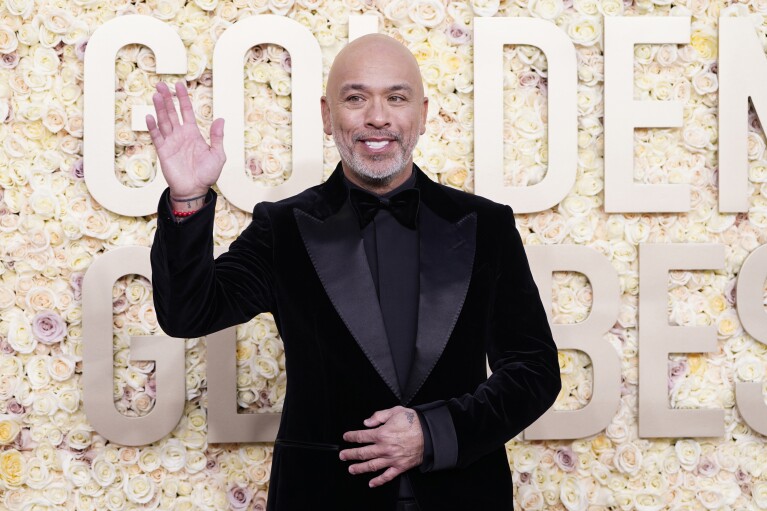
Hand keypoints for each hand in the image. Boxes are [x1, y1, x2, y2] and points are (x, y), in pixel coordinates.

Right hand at [145, 81, 225, 199]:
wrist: (195, 190)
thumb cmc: (207, 174)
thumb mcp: (218, 154)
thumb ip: (217, 137)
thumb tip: (220, 119)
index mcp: (193, 133)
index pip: (187, 111)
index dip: (183, 98)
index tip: (179, 84)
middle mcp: (180, 135)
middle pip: (172, 112)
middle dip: (167, 98)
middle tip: (161, 84)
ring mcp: (171, 142)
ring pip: (163, 121)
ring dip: (160, 108)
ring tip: (156, 95)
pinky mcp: (163, 151)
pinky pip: (157, 137)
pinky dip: (152, 127)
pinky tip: (149, 116)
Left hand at [340, 406, 423, 487]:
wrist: (430, 433)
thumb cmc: (414, 422)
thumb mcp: (395, 411)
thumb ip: (378, 416)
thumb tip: (366, 422)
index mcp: (382, 433)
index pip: (361, 436)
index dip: (351, 437)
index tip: (346, 437)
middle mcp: (385, 448)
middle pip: (363, 453)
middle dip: (350, 454)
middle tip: (343, 455)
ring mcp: (392, 459)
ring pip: (372, 465)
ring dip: (359, 468)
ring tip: (351, 469)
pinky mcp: (400, 466)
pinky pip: (387, 476)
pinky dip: (378, 481)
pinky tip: (371, 483)